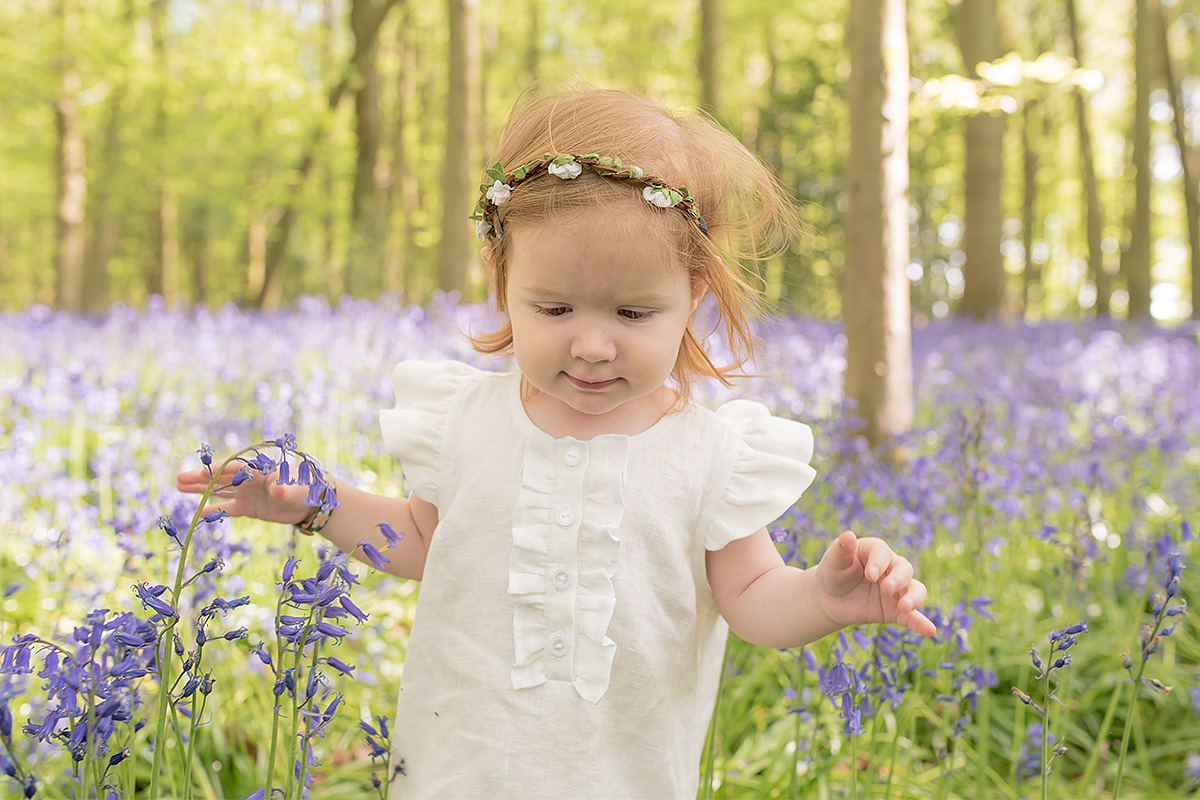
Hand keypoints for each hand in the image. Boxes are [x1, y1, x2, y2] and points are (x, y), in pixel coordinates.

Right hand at [176, 459, 312, 526]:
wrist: (311, 504)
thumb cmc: (305, 491)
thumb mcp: (295, 490)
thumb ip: (284, 490)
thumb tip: (276, 489)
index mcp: (259, 470)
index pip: (235, 468)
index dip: (220, 470)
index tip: (204, 472)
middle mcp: (249, 479)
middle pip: (221, 477)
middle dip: (200, 478)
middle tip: (178, 478)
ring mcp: (247, 493)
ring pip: (219, 490)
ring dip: (200, 490)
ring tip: (178, 486)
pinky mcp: (248, 507)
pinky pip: (228, 508)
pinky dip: (214, 510)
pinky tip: (198, 512)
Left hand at [815, 530, 936, 637]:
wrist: (830, 599)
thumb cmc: (832, 573)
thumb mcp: (832, 562)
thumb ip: (841, 549)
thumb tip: (848, 535)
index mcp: (875, 551)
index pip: (882, 553)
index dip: (879, 563)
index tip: (870, 575)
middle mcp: (891, 568)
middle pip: (904, 569)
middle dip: (898, 579)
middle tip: (886, 589)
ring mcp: (896, 590)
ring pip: (914, 590)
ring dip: (914, 598)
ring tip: (905, 607)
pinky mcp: (895, 610)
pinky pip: (912, 617)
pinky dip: (921, 623)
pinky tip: (929, 630)